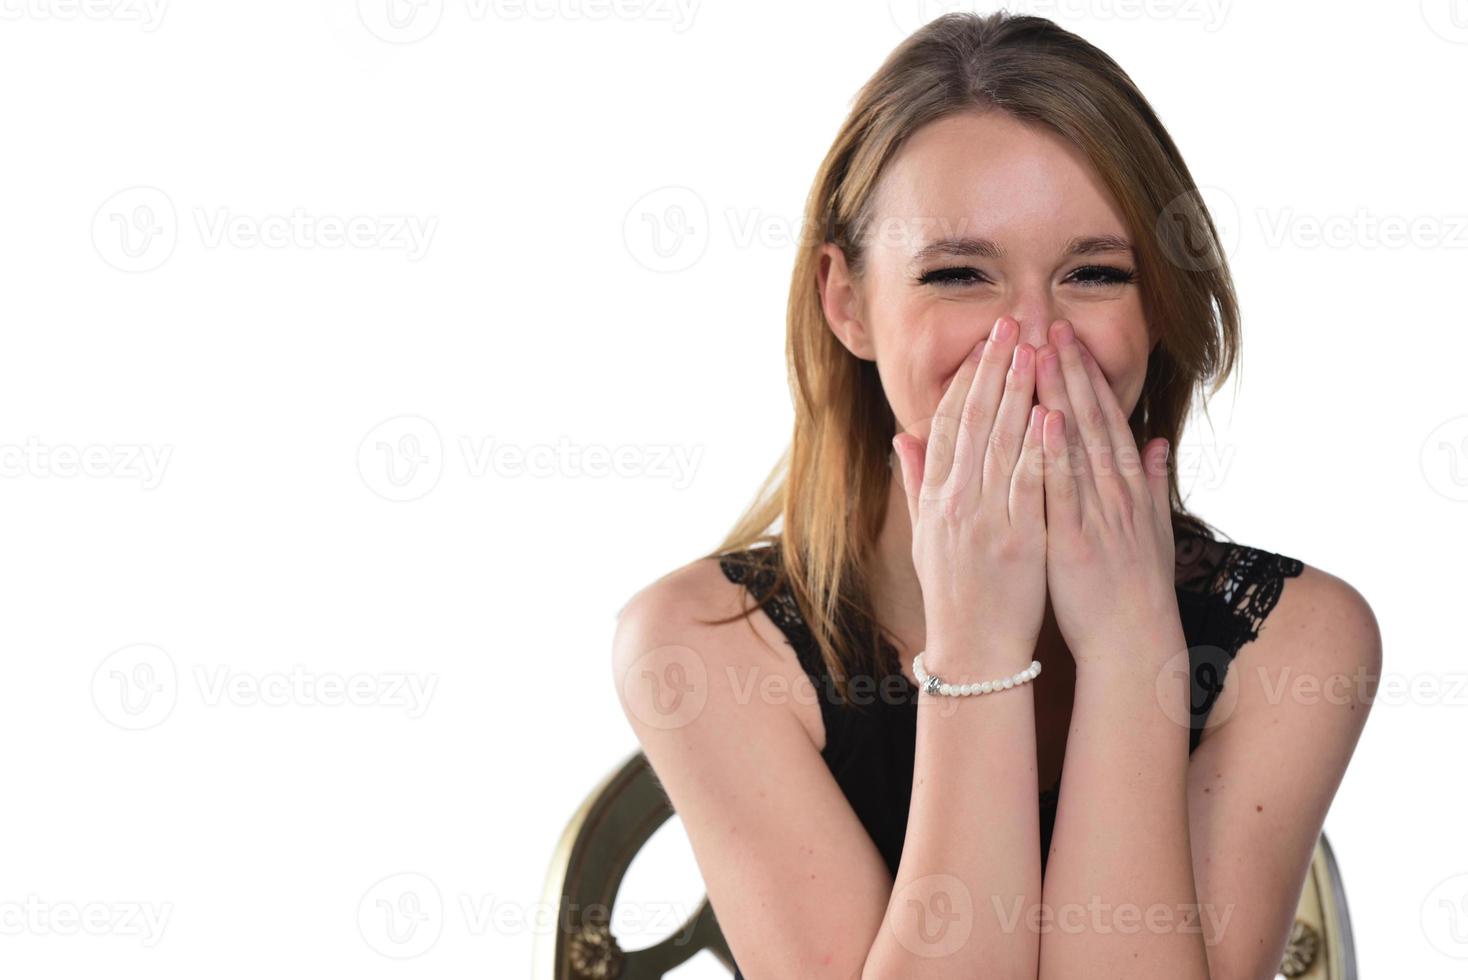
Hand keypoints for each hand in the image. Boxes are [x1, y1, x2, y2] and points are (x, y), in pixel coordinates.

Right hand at [891, 316, 1048, 671]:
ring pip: (1001, 443)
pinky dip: (1038, 448)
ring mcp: (987, 519)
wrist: (972, 648)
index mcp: (936, 496)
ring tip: (1034, 349)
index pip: (949, 423)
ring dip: (1019, 392)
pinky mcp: (1018, 539)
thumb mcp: (923, 534)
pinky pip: (1028, 485)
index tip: (985, 342)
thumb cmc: (953, 591)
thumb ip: (916, 481)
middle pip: (975, 421)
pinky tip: (1050, 413)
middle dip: (995, 368)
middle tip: (1011, 324)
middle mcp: (957, 501)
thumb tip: (901, 436)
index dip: (968, 379)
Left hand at [1034, 320, 1182, 674]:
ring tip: (1041, 352)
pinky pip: (1063, 490)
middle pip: (1091, 420)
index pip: (1104, 420)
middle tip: (1049, 324)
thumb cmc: (1134, 588)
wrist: (1134, 643)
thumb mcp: (1152, 530)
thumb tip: (1154, 443)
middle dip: (1070, 370)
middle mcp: (1115, 493)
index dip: (1087, 377)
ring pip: (1077, 443)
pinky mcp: (1076, 542)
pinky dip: (1055, 453)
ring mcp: (1097, 515)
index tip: (1066, 339)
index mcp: (1126, 488)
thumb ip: (1150, 483)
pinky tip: (1043, 419)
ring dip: (1060, 395)